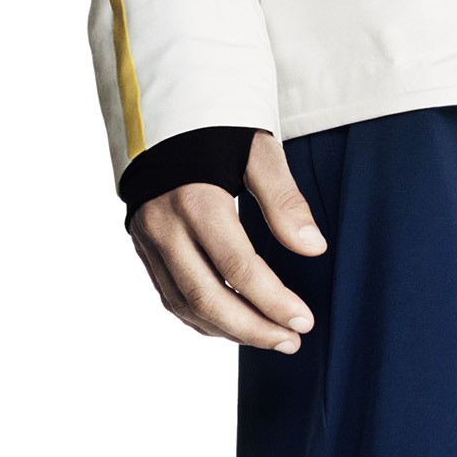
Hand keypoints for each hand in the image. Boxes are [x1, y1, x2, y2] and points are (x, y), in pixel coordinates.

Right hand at [128, 133, 327, 349]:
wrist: (160, 116)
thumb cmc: (217, 130)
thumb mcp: (258, 151)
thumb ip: (284, 199)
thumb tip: (313, 248)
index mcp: (196, 200)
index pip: (237, 267)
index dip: (272, 300)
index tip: (303, 320)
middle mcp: (165, 226)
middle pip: (206, 297)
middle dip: (252, 328)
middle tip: (291, 341)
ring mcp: (148, 240)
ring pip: (184, 305)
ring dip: (228, 330)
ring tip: (271, 338)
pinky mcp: (143, 247)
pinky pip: (169, 296)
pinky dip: (202, 318)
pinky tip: (234, 325)